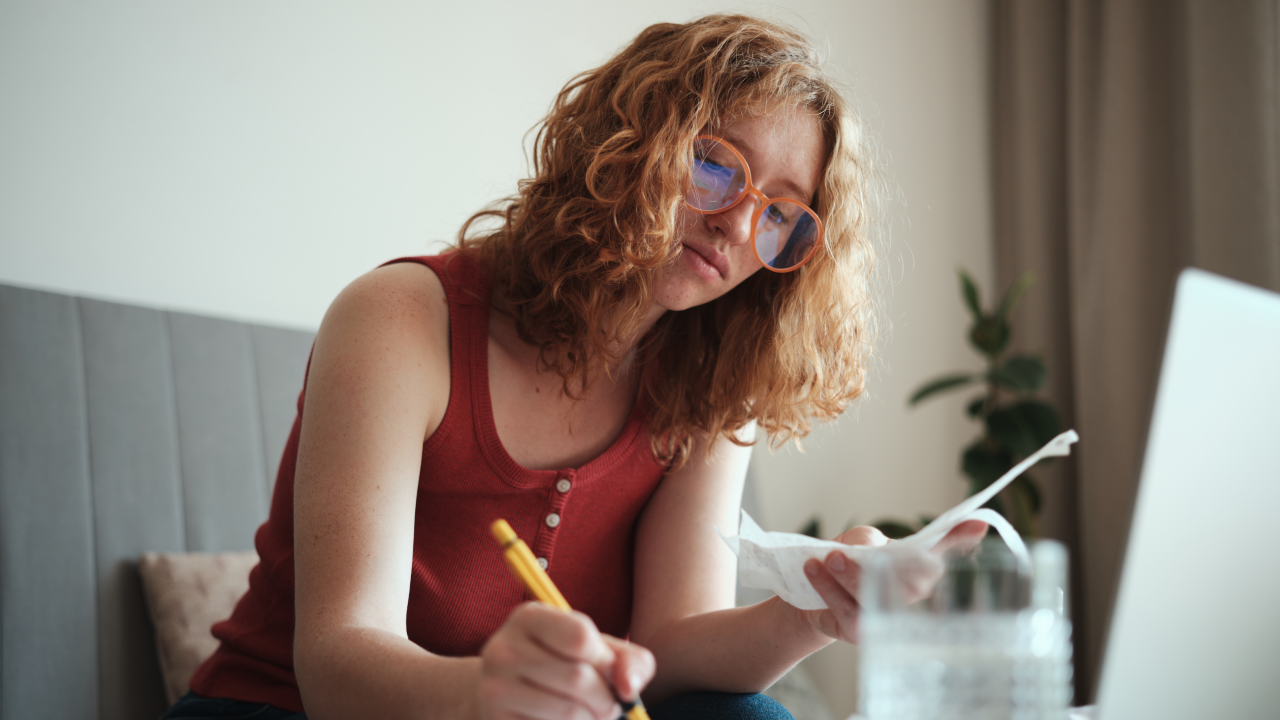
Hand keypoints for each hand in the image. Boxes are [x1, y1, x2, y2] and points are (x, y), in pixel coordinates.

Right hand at [478, 602, 654, 719]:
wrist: (509, 693)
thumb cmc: (564, 665)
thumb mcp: (596, 650)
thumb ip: (628, 661)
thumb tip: (629, 689)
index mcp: (529, 618)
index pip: (580, 637)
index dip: (606, 661)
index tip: (608, 672)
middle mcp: (503, 649)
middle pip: (578, 678)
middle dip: (606, 698)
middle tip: (608, 705)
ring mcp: (494, 689)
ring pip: (569, 711)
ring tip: (589, 715)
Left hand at [800, 520, 988, 642]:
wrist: (813, 593)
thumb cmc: (847, 561)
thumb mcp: (861, 541)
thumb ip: (870, 542)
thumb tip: (871, 548)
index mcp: (917, 566)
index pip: (944, 549)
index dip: (961, 537)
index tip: (977, 523)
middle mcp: (911, 593)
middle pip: (908, 578)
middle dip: (882, 563)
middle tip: (846, 550)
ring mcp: (889, 615)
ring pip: (872, 595)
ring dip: (848, 575)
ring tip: (828, 558)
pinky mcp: (862, 632)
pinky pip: (846, 609)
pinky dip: (828, 587)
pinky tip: (813, 570)